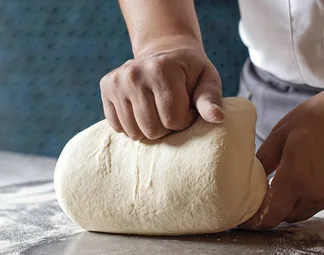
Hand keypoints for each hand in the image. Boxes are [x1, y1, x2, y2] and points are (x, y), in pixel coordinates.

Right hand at [100, 37, 224, 139]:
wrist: (164, 52)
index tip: (188, 108)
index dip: (184, 121)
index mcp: (161, 69)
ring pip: (134, 132)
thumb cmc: (190, 72)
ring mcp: (117, 81)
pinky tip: (141, 110)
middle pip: (152, 130)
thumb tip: (217, 117)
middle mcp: (134, 73)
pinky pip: (118, 127)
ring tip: (158, 110)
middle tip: (172, 110)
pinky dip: (132, 126)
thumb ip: (209, 100)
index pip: (172, 120)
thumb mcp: (207, 81)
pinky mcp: (106, 88)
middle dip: (167, 128)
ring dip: (149, 129)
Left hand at [242, 85, 323, 229]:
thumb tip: (248, 176)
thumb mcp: (282, 133)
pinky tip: (303, 182)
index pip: (270, 216)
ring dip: (289, 208)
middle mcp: (314, 193)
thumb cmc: (320, 116)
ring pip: (302, 213)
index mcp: (295, 179)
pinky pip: (318, 205)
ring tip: (280, 191)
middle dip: (271, 213)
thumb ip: (264, 159)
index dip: (255, 222)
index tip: (245, 219)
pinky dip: (306, 200)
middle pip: (285, 218)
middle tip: (260, 201)